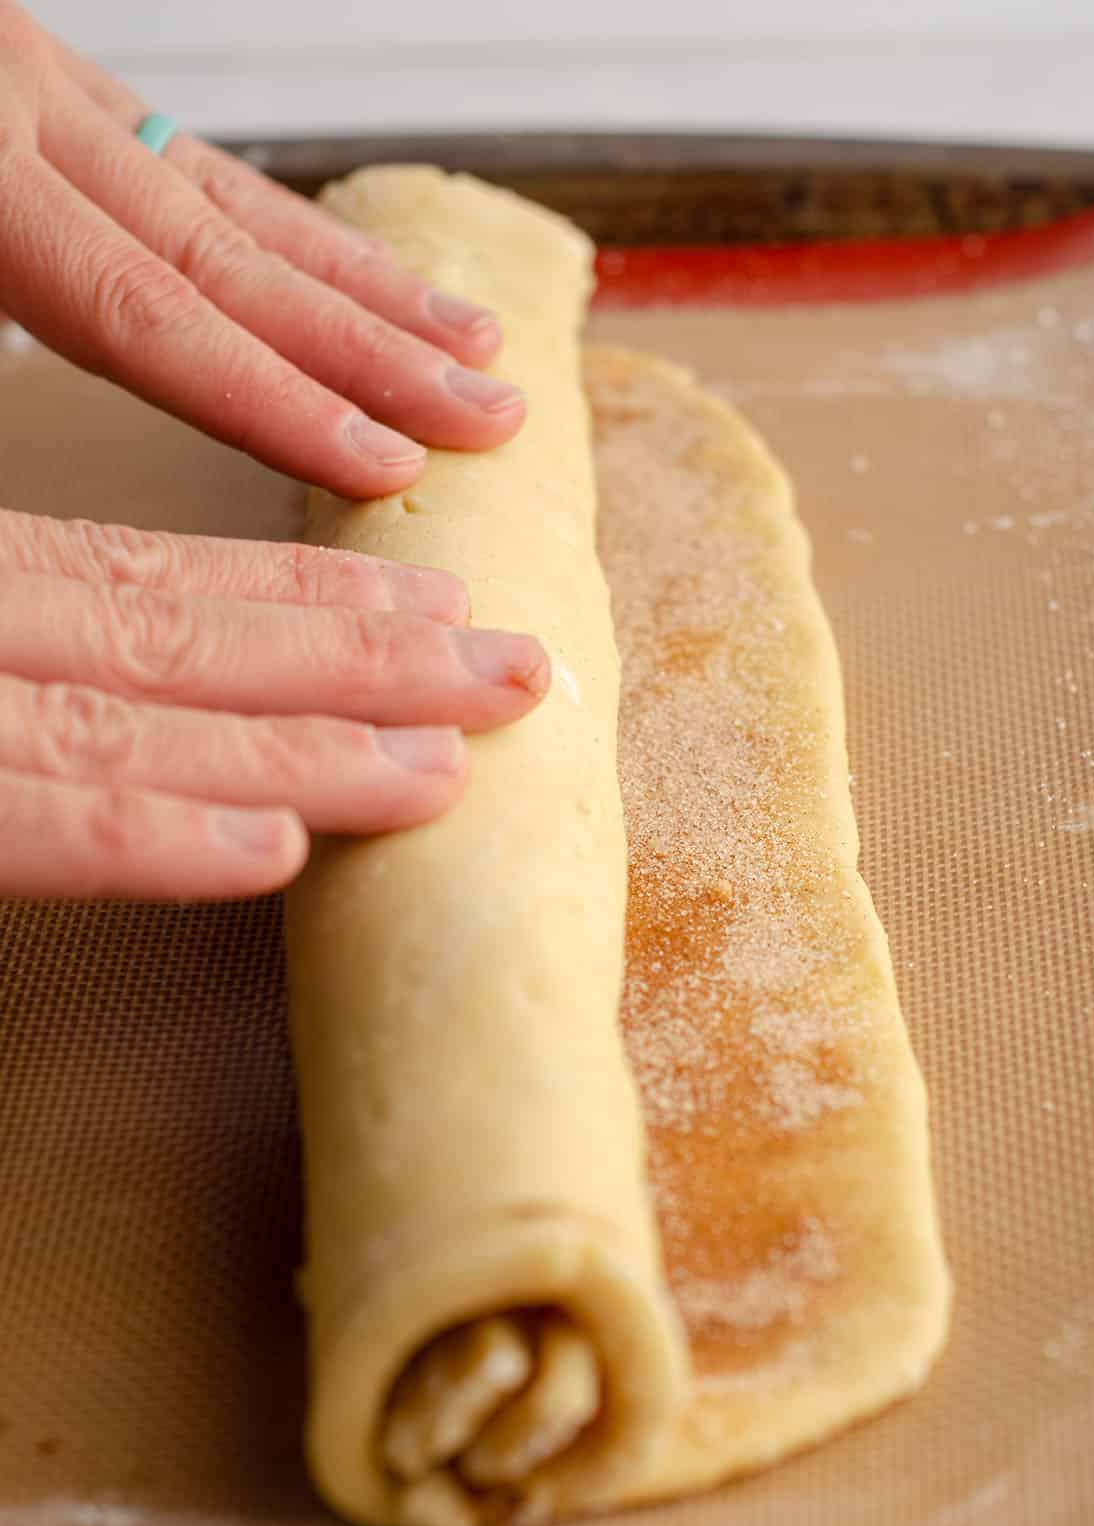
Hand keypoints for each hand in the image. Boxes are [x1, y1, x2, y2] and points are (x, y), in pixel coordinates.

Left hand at [0, 1, 524, 497]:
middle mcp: (27, 118)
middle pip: (231, 256)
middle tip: (490, 412)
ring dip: (361, 284)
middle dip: (372, 348)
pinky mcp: (47, 82)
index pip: (150, 314)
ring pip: (233, 198)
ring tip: (471, 341)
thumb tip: (68, 394)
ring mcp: (43, 88)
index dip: (277, 399)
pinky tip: (351, 267)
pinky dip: (284, 223)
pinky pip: (191, 156)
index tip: (386, 463)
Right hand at [0, 512, 549, 900]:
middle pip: (182, 641)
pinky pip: (42, 820)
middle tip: (516, 673)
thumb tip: (138, 666)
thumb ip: (35, 644)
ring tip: (447, 767)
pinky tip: (281, 850)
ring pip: (139, 723)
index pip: (149, 577)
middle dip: (365, 660)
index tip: (435, 598)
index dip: (299, 593)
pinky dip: (160, 835)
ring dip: (306, 746)